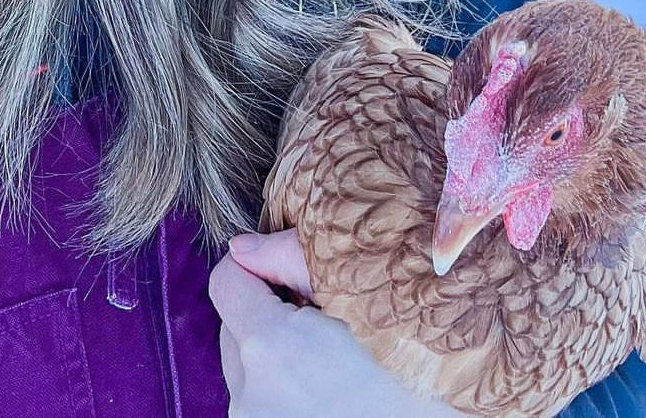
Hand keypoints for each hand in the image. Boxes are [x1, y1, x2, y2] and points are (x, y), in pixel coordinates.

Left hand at [208, 228, 464, 417]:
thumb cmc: (419, 377)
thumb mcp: (367, 304)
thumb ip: (295, 262)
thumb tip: (243, 244)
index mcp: (270, 347)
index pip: (225, 282)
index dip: (254, 267)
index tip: (289, 274)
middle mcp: (251, 396)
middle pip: (234, 328)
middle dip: (269, 315)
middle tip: (323, 319)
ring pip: (248, 371)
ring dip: (278, 357)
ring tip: (336, 362)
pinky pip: (262, 405)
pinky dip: (287, 392)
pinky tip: (334, 394)